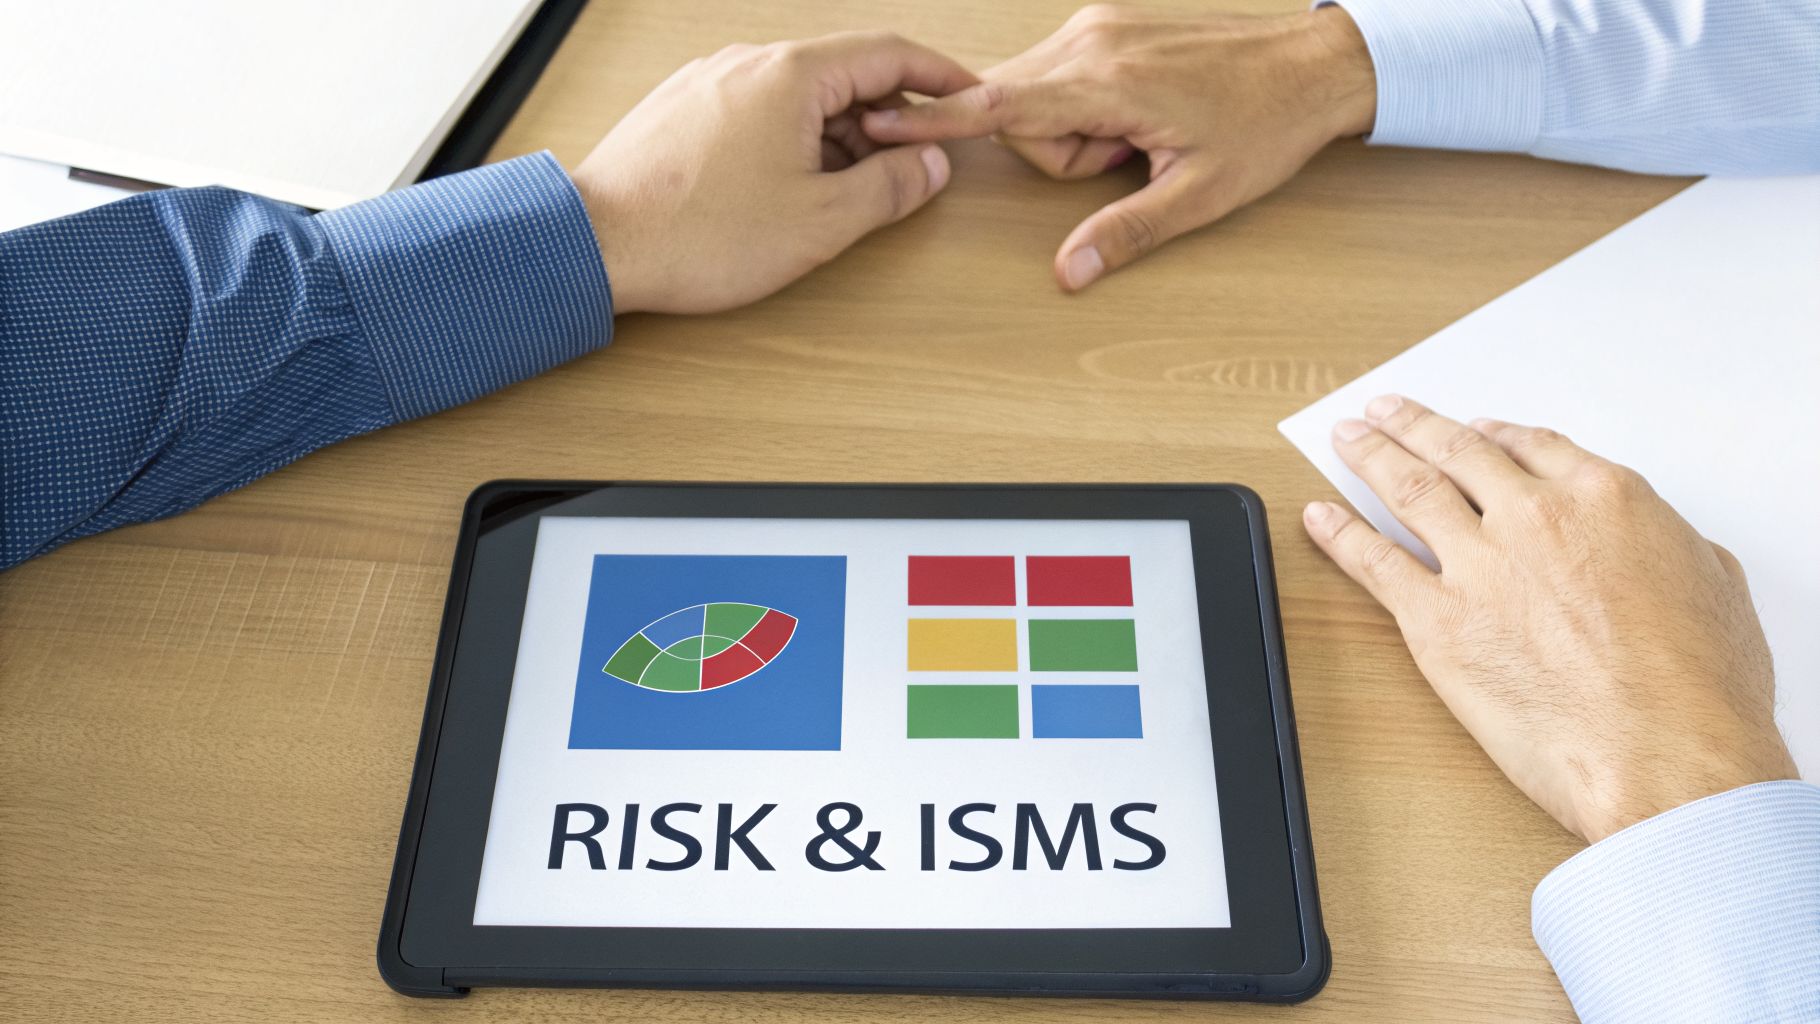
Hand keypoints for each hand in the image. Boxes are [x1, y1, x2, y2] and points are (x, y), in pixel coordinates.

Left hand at [571, 32, 975, 314]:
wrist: (593, 245)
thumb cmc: (698, 234)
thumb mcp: (821, 221)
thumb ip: (890, 187)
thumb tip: (931, 165)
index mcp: (791, 73)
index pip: (889, 53)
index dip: (940, 76)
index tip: (969, 98)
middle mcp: (748, 62)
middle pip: (843, 75)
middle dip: (885, 122)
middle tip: (906, 175)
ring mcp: (710, 82)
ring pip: (799, 97)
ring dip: (835, 140)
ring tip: (840, 199)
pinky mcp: (683, 110)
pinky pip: (758, 112)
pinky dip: (791, 142)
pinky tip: (786, 193)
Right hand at [861, 4, 1375, 291]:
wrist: (1314, 65)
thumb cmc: (1265, 125)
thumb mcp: (1200, 196)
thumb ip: (1125, 233)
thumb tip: (1067, 274)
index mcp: (1109, 82)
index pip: (997, 104)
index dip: (935, 119)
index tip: (878, 120)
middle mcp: (1092, 42)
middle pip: (1013, 110)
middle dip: (1055, 152)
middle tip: (1126, 161)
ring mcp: (1097, 28)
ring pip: (1033, 95)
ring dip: (1071, 133)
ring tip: (1135, 141)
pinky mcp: (1104, 26)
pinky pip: (1057, 78)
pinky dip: (1081, 109)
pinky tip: (1131, 120)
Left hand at [1303, 396, 1797, 843]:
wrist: (1666, 755)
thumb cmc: (1701, 690)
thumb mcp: (1716, 588)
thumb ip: (1672, 547)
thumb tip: (1657, 546)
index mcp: (1605, 498)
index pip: (1533, 448)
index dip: (1495, 437)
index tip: (1473, 432)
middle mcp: (1535, 516)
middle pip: (1460, 454)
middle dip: (1415, 427)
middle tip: (1386, 411)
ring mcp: (1480, 565)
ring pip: (1410, 489)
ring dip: (1372, 456)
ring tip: (1348, 438)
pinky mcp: (1437, 622)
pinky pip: (1374, 563)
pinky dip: (1339, 534)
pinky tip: (1319, 516)